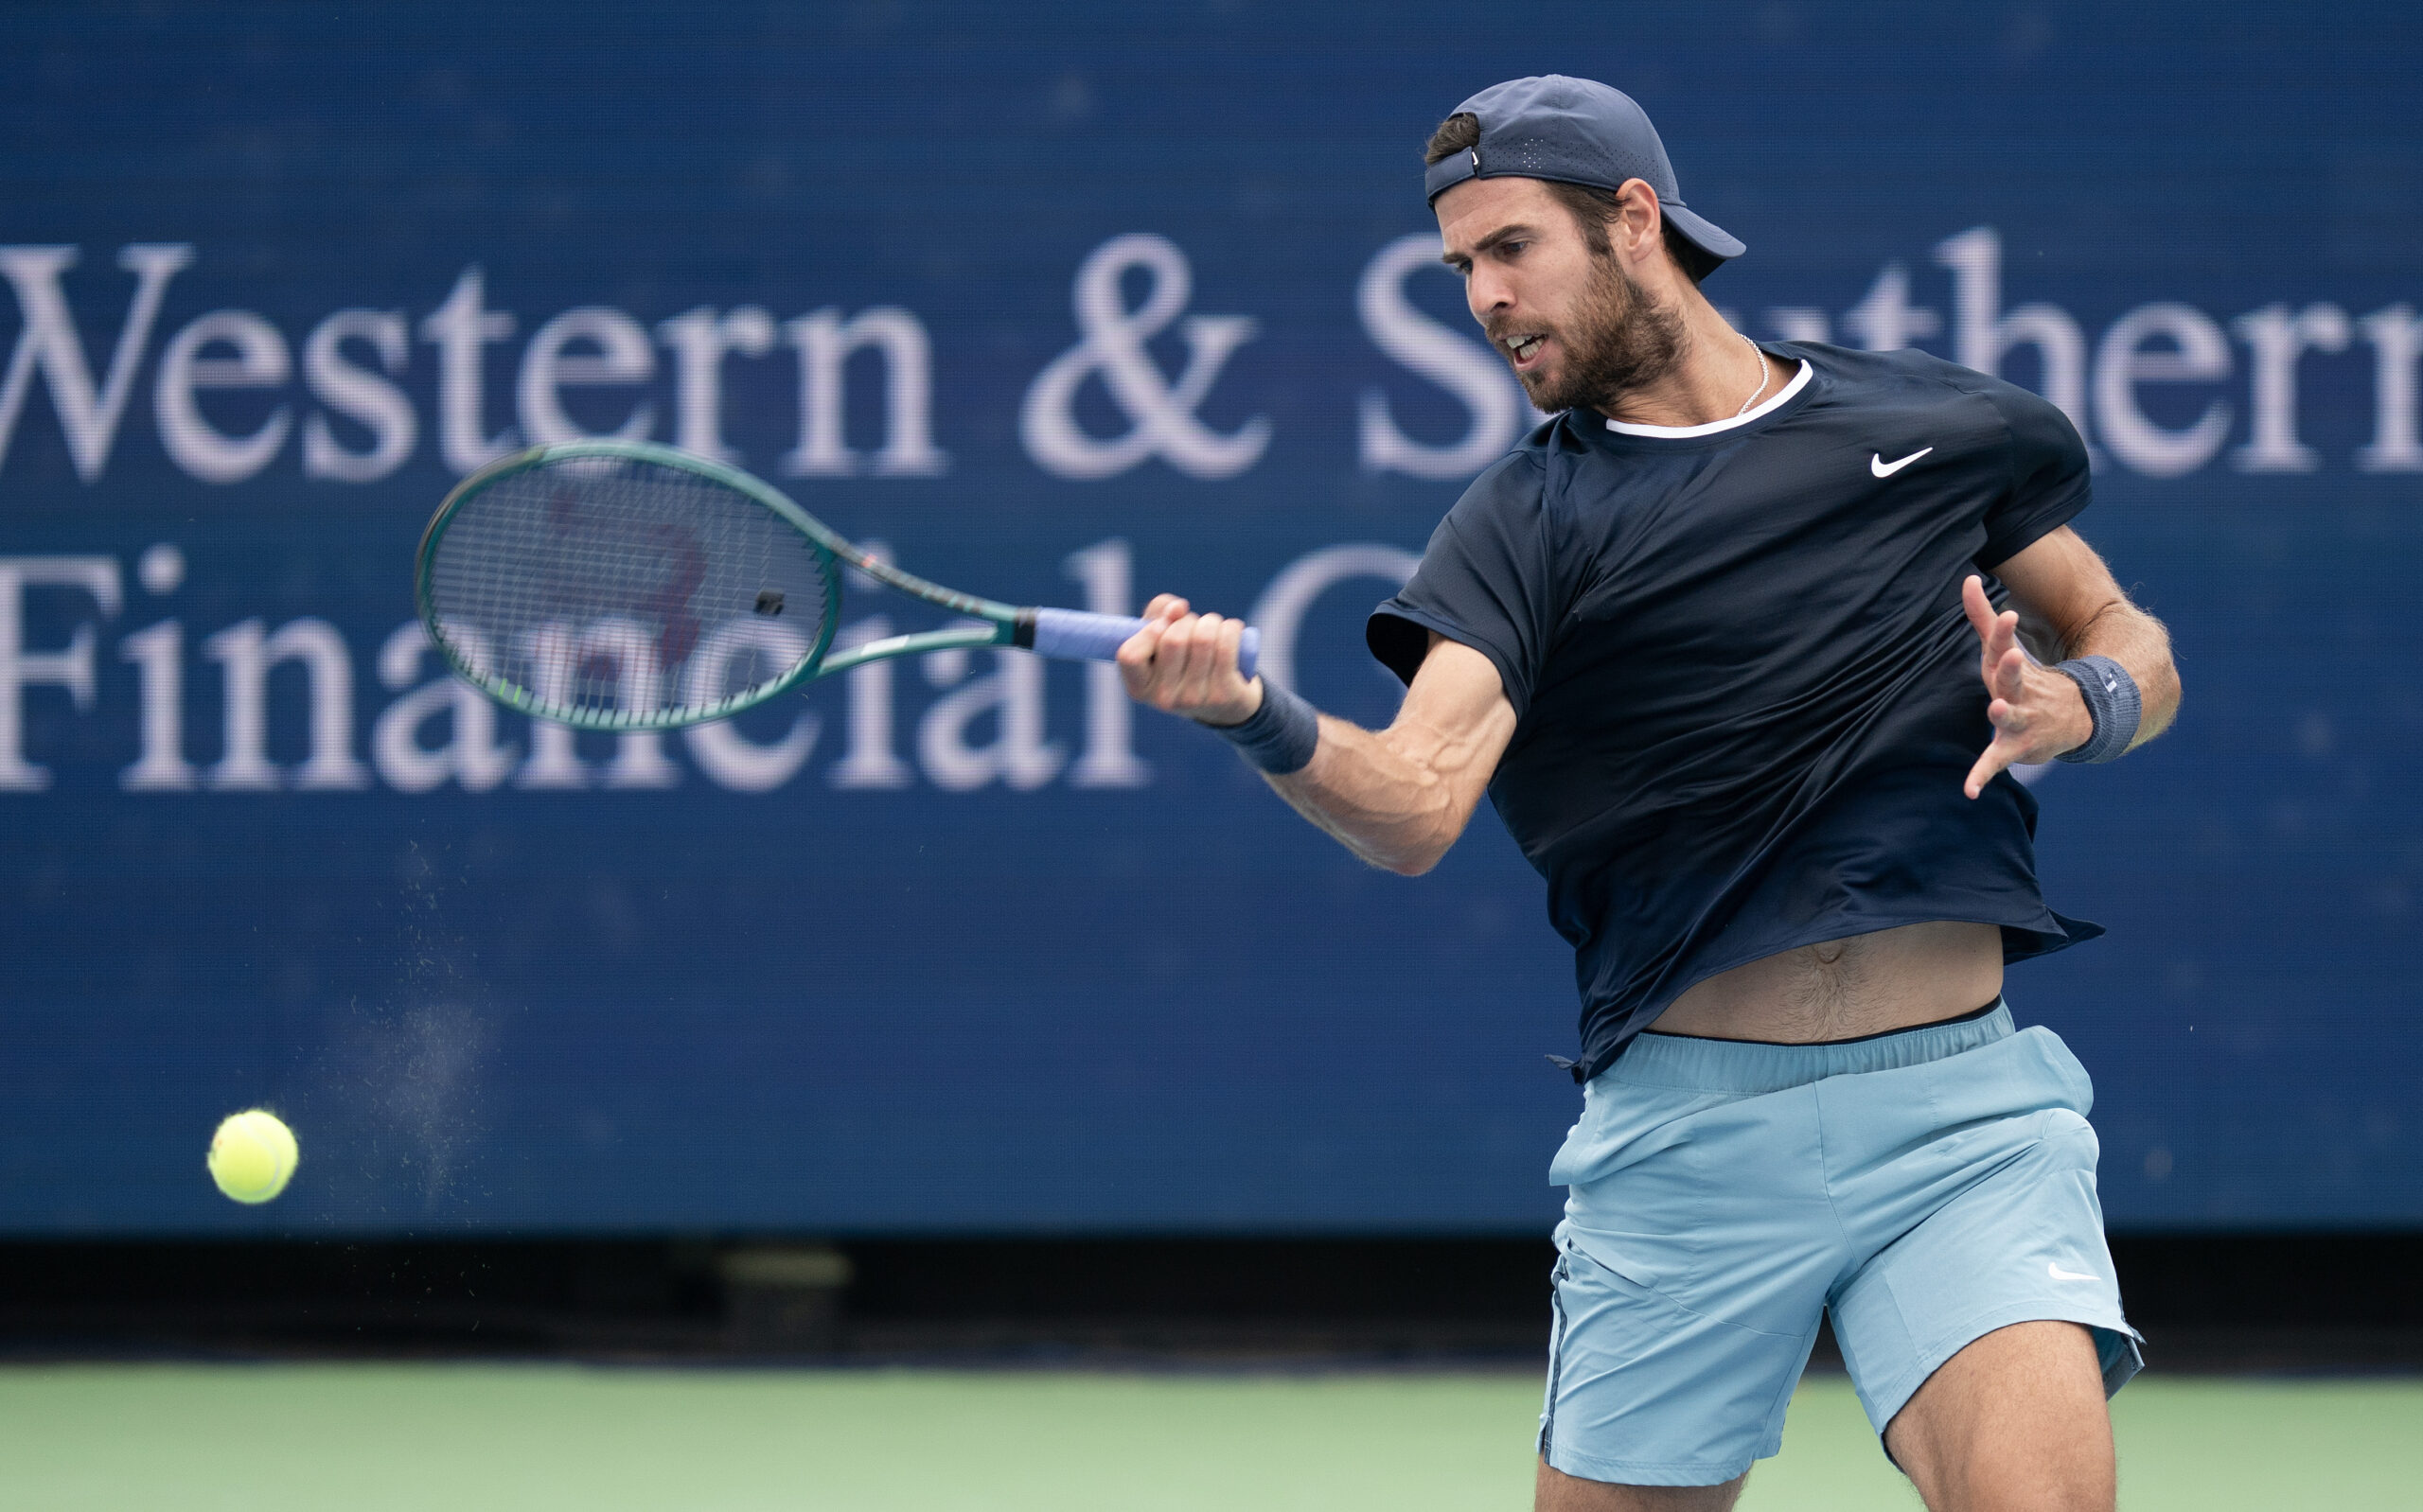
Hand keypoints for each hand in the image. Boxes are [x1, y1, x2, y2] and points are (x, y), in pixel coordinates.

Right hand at [1117, 594, 1261, 725]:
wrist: (1224, 701)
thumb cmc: (1185, 660)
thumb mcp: (1161, 637)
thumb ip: (1158, 613)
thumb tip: (1177, 608)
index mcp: (1139, 688)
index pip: (1129, 655)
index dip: (1148, 632)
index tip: (1162, 625)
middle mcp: (1163, 699)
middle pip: (1173, 639)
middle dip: (1187, 620)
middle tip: (1194, 626)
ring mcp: (1193, 700)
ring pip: (1203, 638)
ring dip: (1211, 621)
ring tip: (1213, 627)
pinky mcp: (1223, 695)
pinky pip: (1226, 646)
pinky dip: (1231, 628)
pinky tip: (1231, 629)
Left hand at [1961, 574, 2090, 797]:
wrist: (2071, 718)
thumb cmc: (2025, 680)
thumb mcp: (2001, 650)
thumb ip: (1982, 618)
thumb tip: (1966, 578)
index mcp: (2011, 668)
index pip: (2004, 646)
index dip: (2002, 632)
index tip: (2006, 613)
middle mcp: (2019, 692)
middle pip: (2013, 678)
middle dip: (2012, 668)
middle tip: (2013, 655)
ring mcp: (2020, 720)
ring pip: (2012, 717)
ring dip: (2004, 715)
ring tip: (1996, 710)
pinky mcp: (2014, 747)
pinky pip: (1995, 762)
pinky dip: (1981, 775)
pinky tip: (1969, 791)